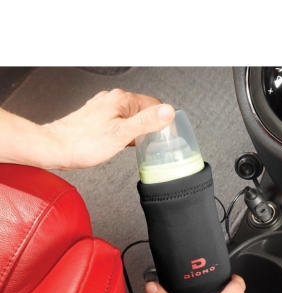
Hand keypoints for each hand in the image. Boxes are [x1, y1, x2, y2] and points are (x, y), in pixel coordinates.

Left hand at [44, 89, 174, 169]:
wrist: (56, 148)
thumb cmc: (84, 143)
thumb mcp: (122, 134)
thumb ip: (146, 122)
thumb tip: (168, 112)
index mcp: (122, 100)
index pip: (155, 104)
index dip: (163, 120)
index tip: (166, 135)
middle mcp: (113, 99)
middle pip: (144, 110)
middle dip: (151, 125)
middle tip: (152, 143)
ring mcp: (105, 107)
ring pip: (132, 116)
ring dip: (138, 129)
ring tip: (137, 144)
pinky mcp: (99, 117)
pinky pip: (120, 121)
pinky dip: (126, 131)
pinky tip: (123, 142)